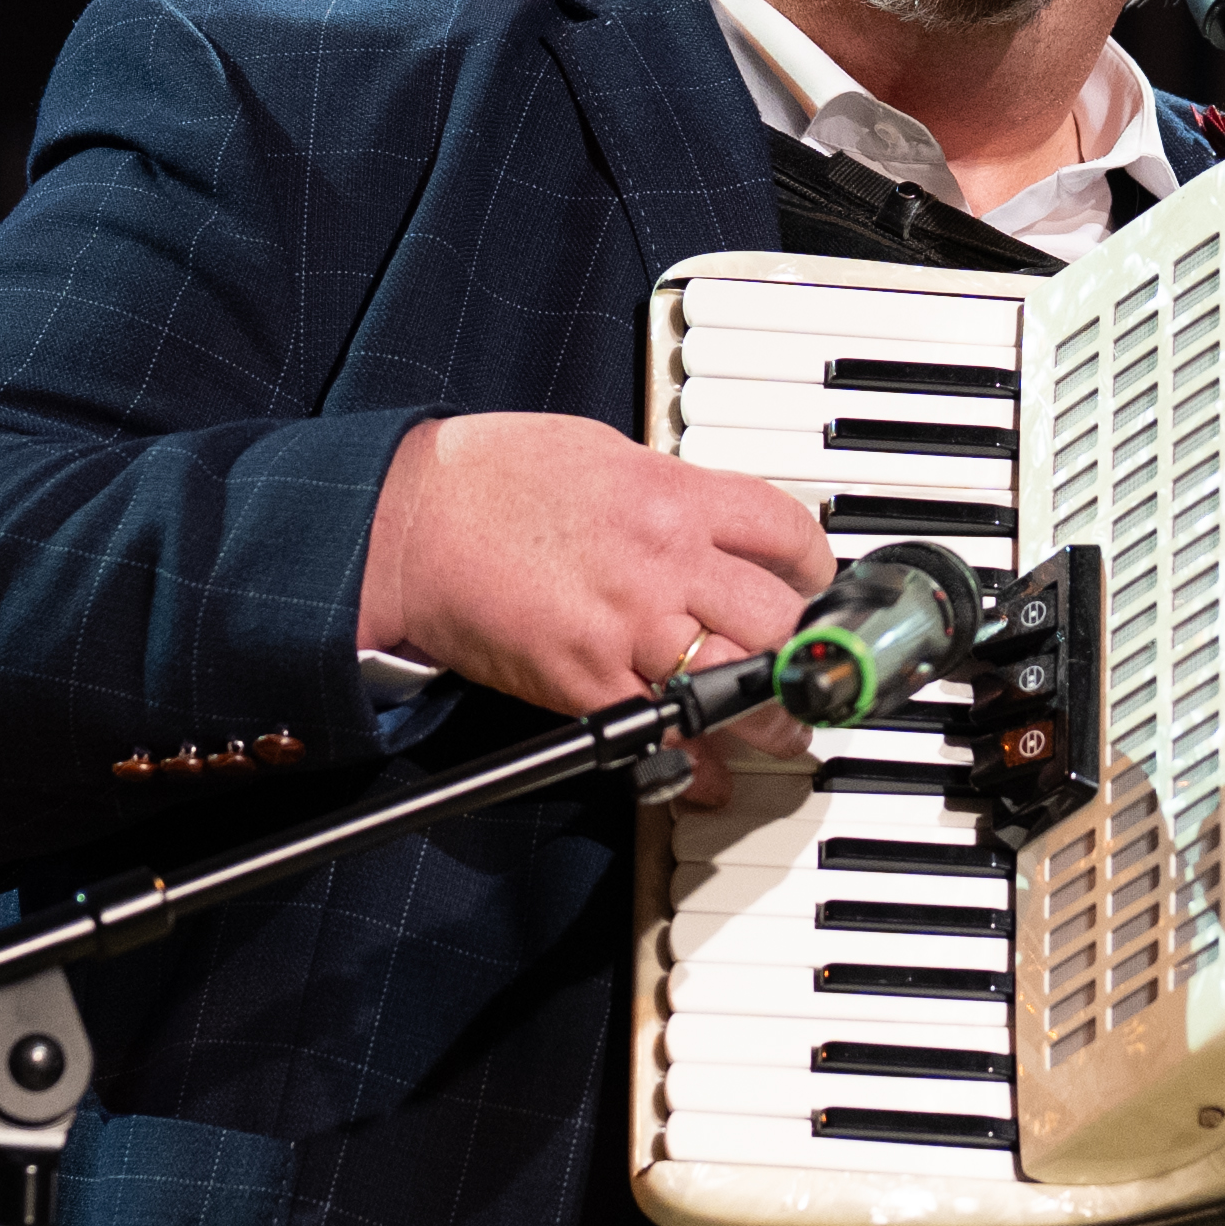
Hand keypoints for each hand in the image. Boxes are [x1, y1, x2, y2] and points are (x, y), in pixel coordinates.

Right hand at [356, 412, 835, 722]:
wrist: (408, 521)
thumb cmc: (487, 478)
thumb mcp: (601, 454)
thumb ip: (667, 493)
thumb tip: (711, 524)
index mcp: (671, 494)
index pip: (786, 533)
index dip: (816, 569)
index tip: (815, 588)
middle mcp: (663, 561)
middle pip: (779, 618)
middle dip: (806, 653)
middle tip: (812, 673)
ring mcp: (627, 626)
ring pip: (739, 684)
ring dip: (773, 719)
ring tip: (783, 732)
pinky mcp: (585, 682)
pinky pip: (664, 733)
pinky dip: (697, 762)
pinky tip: (709, 771)